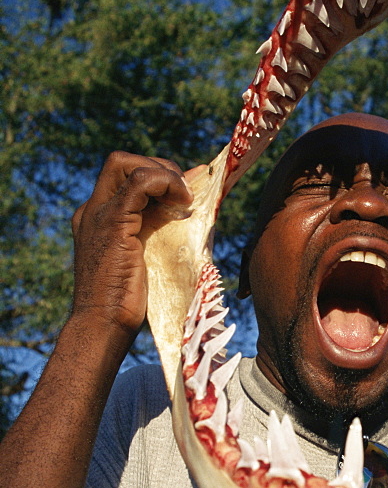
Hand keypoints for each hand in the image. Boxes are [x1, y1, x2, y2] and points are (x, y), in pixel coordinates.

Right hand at [71, 152, 192, 337]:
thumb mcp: (147, 255)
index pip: (124, 177)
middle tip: (185, 193)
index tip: (185, 192)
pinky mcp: (112, 221)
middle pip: (121, 162)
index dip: (158, 177)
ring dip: (164, 174)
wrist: (105, 325)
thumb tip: (194, 210)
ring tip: (185, 198)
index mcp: (98, 217)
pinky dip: (165, 183)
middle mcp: (93, 209)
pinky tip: (183, 203)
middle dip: (159, 168)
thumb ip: (161, 230)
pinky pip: (139, 182)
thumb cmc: (127, 301)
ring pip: (126, 163)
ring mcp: (98, 213)